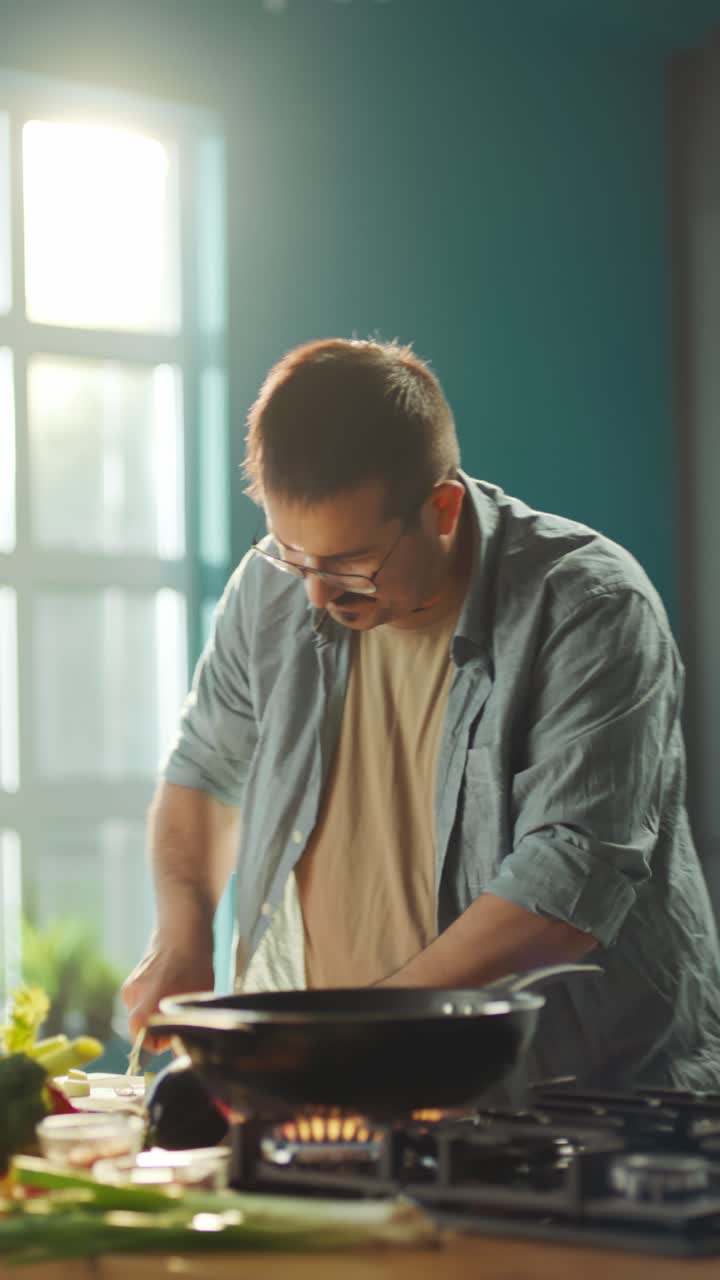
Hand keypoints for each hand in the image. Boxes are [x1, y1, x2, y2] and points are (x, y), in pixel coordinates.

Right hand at [121, 929, 214, 1050]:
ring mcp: (130, 988)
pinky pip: (141, 1000)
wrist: (184, 932)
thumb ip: (183, 1027)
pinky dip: (153, 999)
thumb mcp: (196, 1000)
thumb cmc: (195, 967)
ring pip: (141, 1014)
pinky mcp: (132, 979)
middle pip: (141, 1029)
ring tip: (176, 995)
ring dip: (156, 1012)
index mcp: (146, 1008)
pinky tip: (169, 985)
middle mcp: (133, 999)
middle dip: (158, 1028)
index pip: (143, 1043)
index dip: (161, 1042)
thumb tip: (179, 1051)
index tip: (176, 1029)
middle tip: (178, 1014)